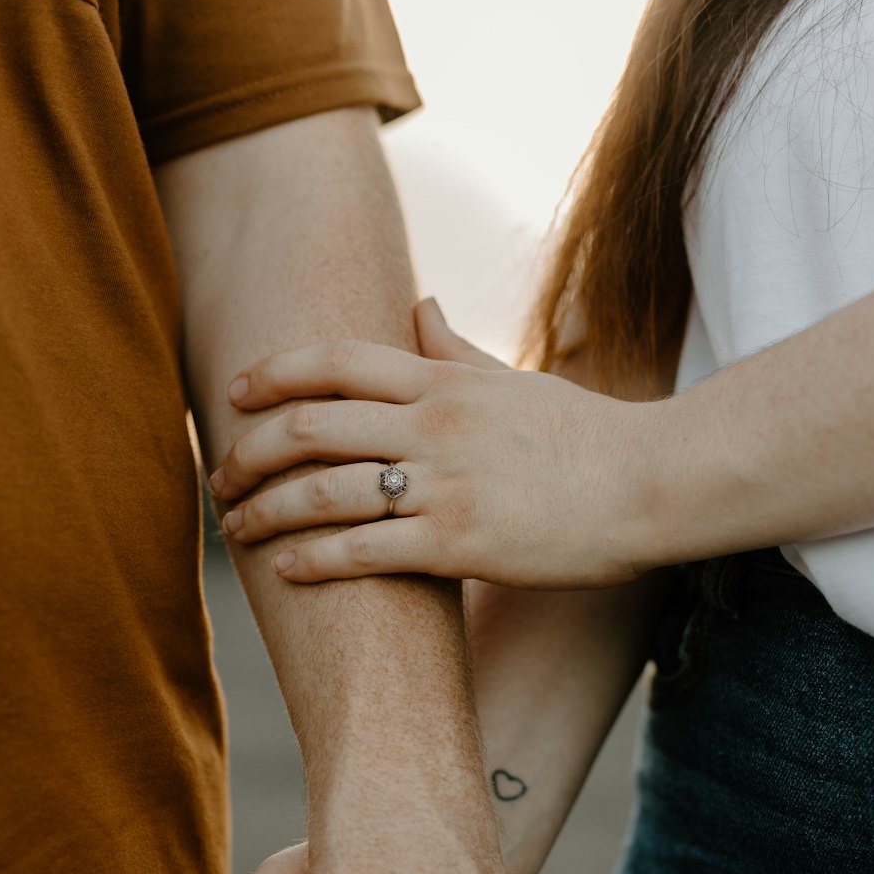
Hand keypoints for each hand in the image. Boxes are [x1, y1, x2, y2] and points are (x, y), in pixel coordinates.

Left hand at [209, 299, 650, 588]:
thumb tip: (417, 304)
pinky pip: (366, 551)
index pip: (335, 361)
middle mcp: (434, 425)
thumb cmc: (585, 436)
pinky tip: (284, 569)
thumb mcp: (515, 380)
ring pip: (325, 491)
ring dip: (267, 511)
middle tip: (221, 478)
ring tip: (237, 529)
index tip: (234, 394)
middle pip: (310, 425)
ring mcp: (444, 484)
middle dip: (249, 453)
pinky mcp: (460, 543)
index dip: (273, 374)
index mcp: (444, 381)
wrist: (652, 484)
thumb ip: (455, 348)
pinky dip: (314, 559)